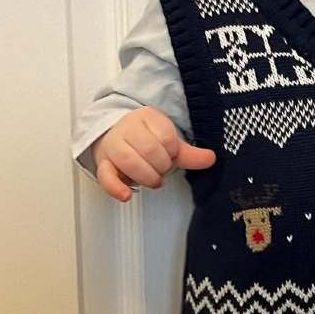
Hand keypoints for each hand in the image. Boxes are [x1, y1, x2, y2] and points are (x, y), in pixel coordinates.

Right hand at [92, 107, 216, 201]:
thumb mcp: (169, 144)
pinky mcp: (103, 163)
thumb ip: (189, 154)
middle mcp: (127, 128)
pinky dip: (116, 187)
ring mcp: (113, 145)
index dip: (172, 151)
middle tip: (161, 169)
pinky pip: (106, 175)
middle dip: (161, 165)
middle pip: (149, 149)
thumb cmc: (145, 141)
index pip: (166, 137)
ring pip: (129, 161)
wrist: (115, 136)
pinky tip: (127, 196)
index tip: (170, 154)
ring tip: (153, 180)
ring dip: (146, 175)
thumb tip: (211, 159)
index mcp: (147, 117)